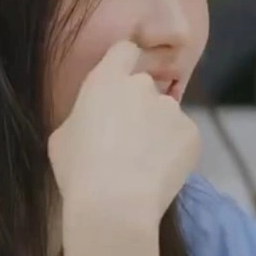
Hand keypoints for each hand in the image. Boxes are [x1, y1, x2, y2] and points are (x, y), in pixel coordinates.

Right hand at [48, 40, 200, 228]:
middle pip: (145, 88)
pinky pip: (182, 137)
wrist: (116, 205)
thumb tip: (93, 121)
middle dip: (140, 107)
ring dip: (158, 131)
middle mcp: (143, 86)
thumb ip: (83, 117)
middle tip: (128, 140)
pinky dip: (174, 151)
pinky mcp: (193, 133)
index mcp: (107, 81)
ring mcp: (172, 109)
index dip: (125, 63)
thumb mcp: (62, 137)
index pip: (125, 50)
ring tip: (144, 165)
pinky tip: (160, 174)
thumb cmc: (78, 170)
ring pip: (165, 115)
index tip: (121, 82)